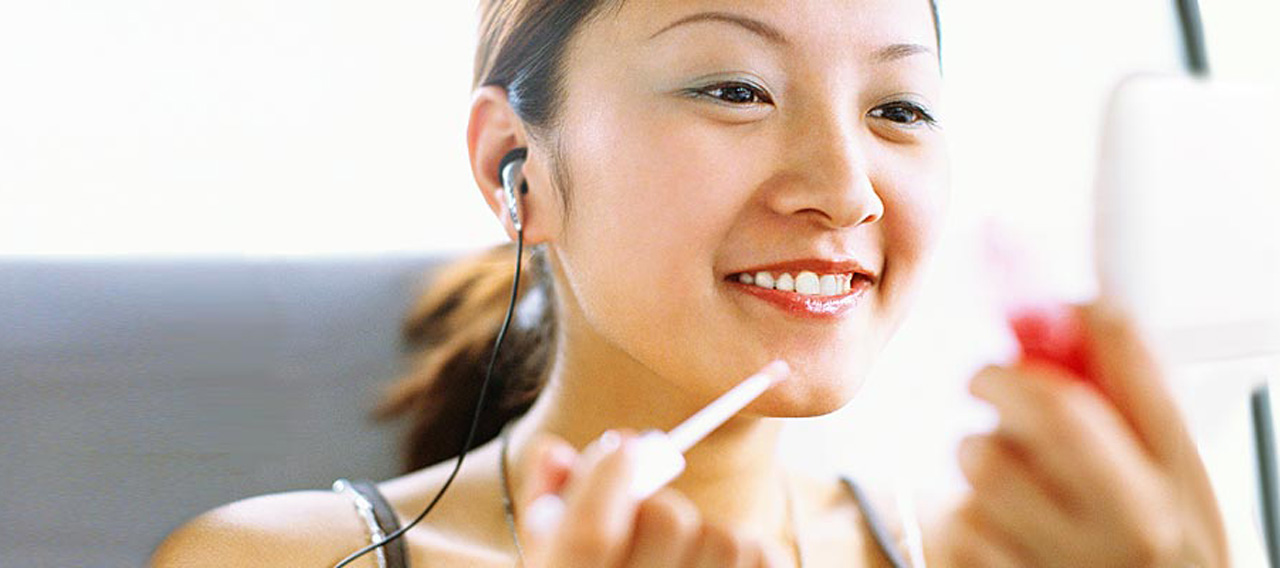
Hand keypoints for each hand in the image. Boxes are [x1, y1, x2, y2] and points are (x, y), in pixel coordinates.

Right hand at [514, 430, 789, 567]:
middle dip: (657, 502)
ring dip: (703, 531)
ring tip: (678, 555)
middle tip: (644, 514)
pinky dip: (746, 552)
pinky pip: (763, 556)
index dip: (606, 478)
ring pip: (722, 535)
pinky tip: (711, 567)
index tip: (623, 447)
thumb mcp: (551, 556)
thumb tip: (557, 455)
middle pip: (667, 518)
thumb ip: (548, 507)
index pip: (591, 534)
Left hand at [942, 301, 1228, 566]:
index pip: (1115, 379)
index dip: (1062, 333)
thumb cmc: (1159, 550)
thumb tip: (1085, 311)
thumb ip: (1136, 398)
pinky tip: (998, 526)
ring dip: (978, 453)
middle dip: (999, 381)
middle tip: (988, 382)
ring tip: (1008, 474)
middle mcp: (1126, 525)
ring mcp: (1061, 561)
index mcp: (1173, 486)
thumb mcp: (1176, 478)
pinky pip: (954, 520)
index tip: (1037, 323)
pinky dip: (962, 513)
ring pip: (981, 461)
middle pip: (1039, 414)